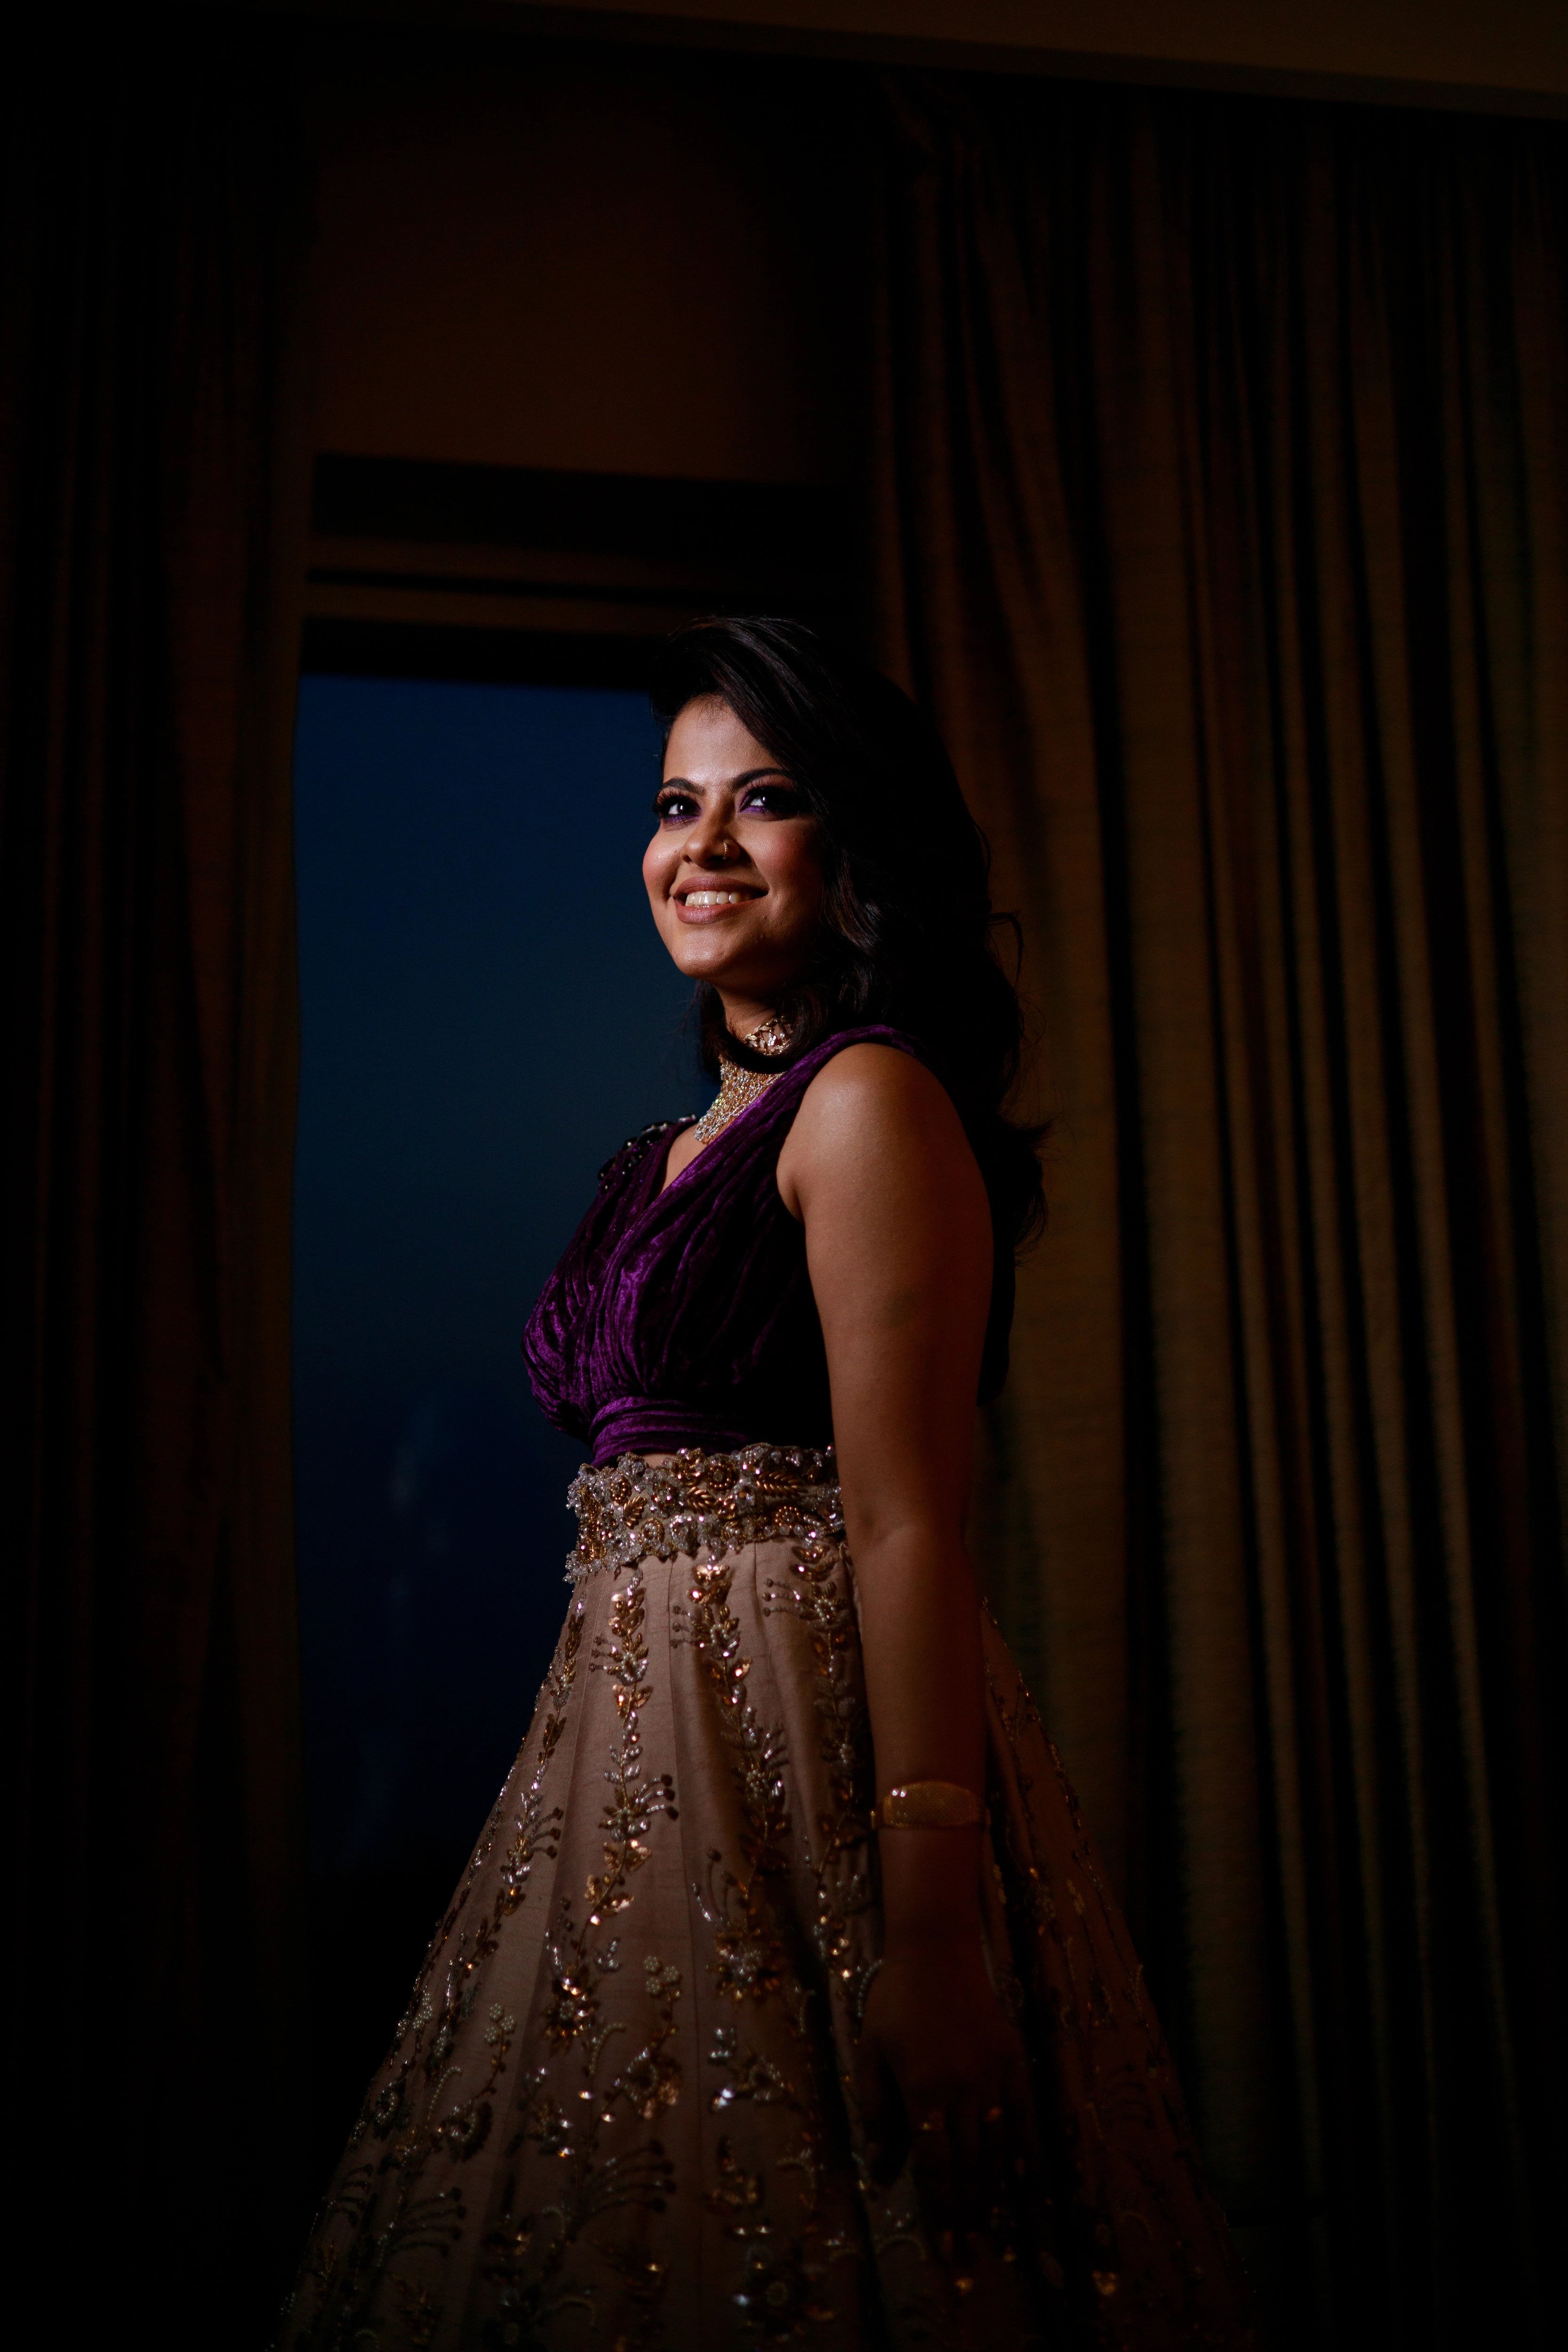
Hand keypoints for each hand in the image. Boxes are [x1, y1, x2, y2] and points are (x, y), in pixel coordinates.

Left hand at [855, 1924, 1034, 2255]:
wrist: (937, 1949)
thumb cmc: (895, 2001)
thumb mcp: (871, 2053)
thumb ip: (877, 2113)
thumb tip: (882, 2170)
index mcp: (921, 2089)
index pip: (935, 2166)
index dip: (941, 2210)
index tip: (945, 2247)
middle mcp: (960, 2087)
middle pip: (967, 2165)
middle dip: (966, 2213)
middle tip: (967, 2254)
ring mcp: (991, 2073)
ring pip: (995, 2146)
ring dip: (991, 2191)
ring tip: (987, 2227)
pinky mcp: (1012, 2059)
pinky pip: (1022, 2114)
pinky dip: (1022, 2149)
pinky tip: (1022, 2180)